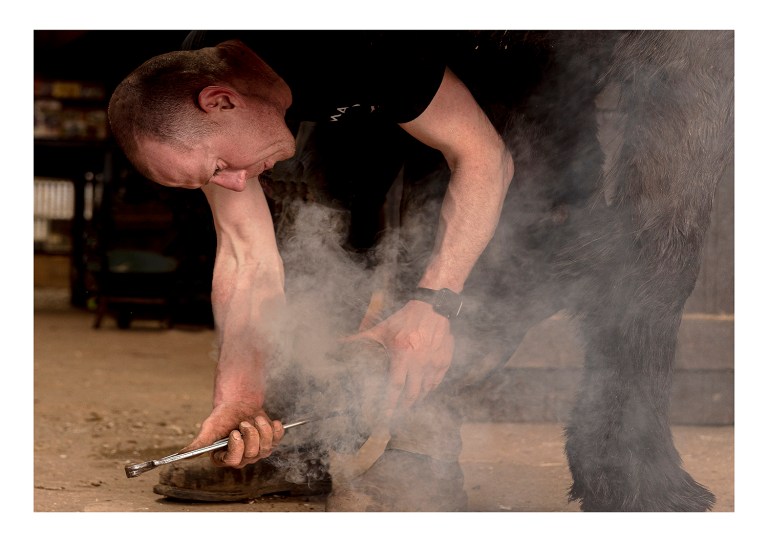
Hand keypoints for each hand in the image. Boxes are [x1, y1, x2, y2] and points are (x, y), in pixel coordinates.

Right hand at [182, 402, 284, 468]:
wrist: (239, 405)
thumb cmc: (222, 417)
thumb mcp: (209, 428)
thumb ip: (198, 443)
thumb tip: (181, 456)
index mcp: (225, 458)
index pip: (233, 461)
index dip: (237, 447)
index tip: (235, 433)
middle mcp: (242, 458)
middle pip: (252, 453)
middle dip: (250, 433)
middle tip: (244, 422)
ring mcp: (258, 452)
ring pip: (266, 446)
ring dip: (262, 428)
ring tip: (254, 418)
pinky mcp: (270, 442)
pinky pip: (278, 439)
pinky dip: (275, 428)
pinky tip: (269, 421)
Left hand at [354, 300, 453, 415]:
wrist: (433, 308)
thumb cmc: (405, 318)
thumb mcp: (382, 328)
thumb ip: (361, 338)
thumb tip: (339, 343)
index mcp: (402, 355)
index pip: (395, 387)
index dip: (390, 404)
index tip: (384, 416)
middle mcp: (418, 362)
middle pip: (412, 393)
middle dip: (404, 408)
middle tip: (398, 415)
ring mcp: (433, 362)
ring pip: (426, 389)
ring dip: (418, 399)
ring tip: (410, 405)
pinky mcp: (444, 360)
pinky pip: (438, 381)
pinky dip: (430, 388)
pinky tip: (424, 391)